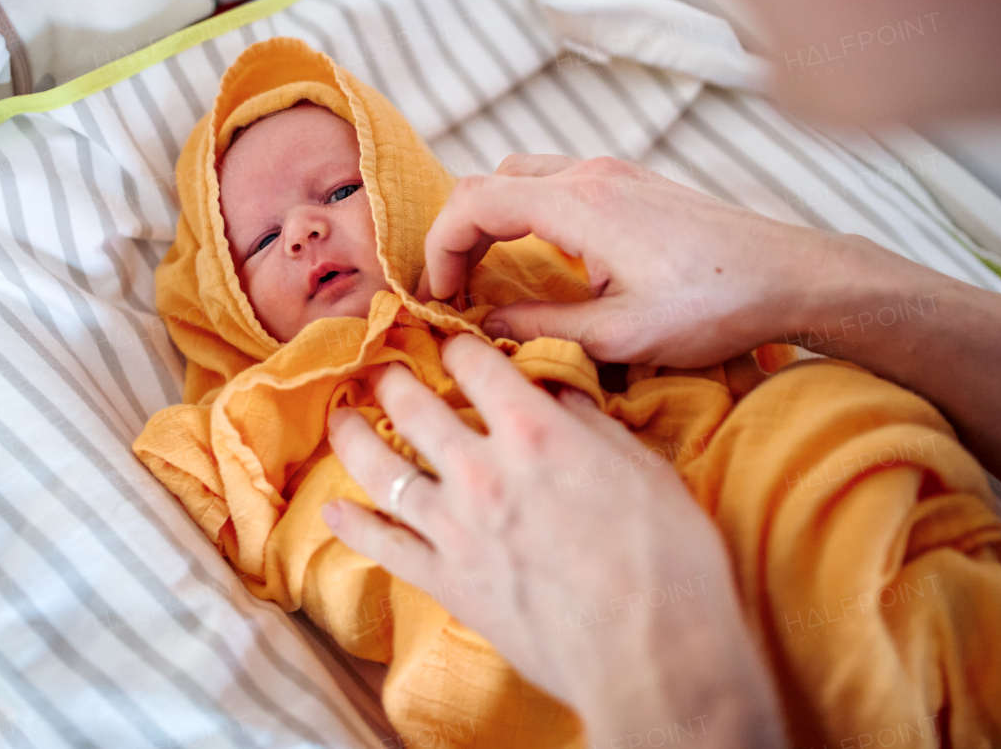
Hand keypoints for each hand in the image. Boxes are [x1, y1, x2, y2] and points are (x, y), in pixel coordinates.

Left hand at [323, 333, 781, 745]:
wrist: (651, 657)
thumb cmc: (668, 560)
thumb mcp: (646, 469)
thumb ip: (592, 426)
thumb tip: (560, 397)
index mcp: (535, 431)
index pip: (477, 364)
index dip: (460, 344)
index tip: (452, 342)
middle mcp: (483, 470)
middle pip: (415, 407)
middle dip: (394, 380)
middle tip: (381, 370)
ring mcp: (457, 528)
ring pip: (382, 468)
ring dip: (354, 437)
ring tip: (340, 418)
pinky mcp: (448, 582)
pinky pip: (383, 547)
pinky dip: (353, 526)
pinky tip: (332, 510)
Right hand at [416, 154, 927, 366]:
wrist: (794, 277)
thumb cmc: (716, 306)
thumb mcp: (621, 335)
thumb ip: (539, 327)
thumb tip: (482, 326)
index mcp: (579, 203)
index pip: (473, 203)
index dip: (441, 249)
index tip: (437, 297)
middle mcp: (592, 174)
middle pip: (491, 181)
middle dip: (460, 233)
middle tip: (455, 290)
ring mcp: (616, 174)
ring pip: (524, 178)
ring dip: (495, 222)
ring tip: (489, 278)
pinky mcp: (636, 186)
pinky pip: (558, 185)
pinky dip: (530, 216)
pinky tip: (543, 265)